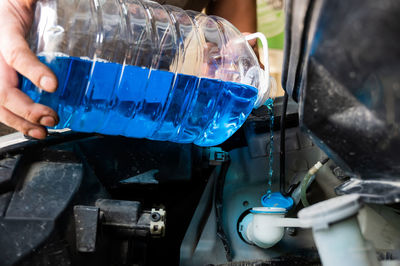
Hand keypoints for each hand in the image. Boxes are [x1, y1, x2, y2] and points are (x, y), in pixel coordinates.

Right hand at [0, 0, 57, 138]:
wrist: (0, 10)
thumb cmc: (12, 5)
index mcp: (3, 32)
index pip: (15, 54)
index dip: (33, 71)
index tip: (53, 85)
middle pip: (2, 90)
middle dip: (26, 109)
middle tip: (51, 118)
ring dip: (20, 122)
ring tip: (42, 131)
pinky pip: (0, 105)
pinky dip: (16, 120)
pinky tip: (32, 128)